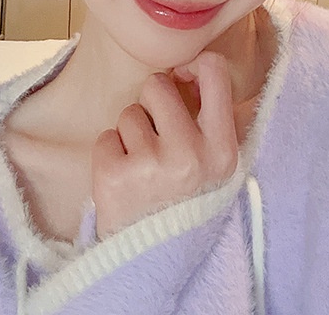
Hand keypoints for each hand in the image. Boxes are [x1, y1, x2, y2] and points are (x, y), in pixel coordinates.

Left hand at [92, 51, 238, 238]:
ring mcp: (151, 164)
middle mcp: (190, 153)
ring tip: (142, 166)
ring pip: (129, 112)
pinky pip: (105, 137)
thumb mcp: (217, 166)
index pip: (214, 70)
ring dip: (131, 134)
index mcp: (222, 148)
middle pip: (157, 85)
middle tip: (157, 133)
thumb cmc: (187, 202)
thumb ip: (212, 120)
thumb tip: (188, 69)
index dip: (192, 65)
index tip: (183, 79)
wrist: (154, 262)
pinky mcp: (114, 177)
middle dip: (151, 102)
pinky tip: (123, 179)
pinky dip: (110, 155)